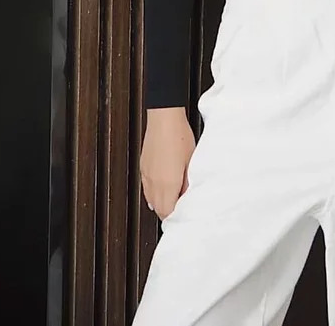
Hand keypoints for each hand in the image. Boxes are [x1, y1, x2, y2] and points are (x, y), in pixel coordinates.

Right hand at [140, 106, 195, 220]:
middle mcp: (154, 183)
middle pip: (159, 210)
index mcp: (167, 184)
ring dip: (162, 203)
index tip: (184, 215)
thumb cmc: (180, 136)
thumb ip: (188, 184)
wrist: (164, 118)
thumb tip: (188, 196)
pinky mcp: (143, 167)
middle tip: (181, 208)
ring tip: (174, 197)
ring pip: (151, 200)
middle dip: (169, 212)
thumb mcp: (191, 161)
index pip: (168, 213)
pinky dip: (154, 193)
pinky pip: (147, 188)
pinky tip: (163, 187)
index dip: (177, 217)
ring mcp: (146, 176)